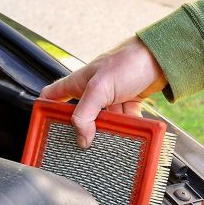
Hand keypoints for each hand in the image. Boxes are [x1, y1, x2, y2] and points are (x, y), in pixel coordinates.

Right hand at [40, 37, 166, 147]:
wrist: (161, 59)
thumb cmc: (128, 62)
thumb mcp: (99, 88)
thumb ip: (85, 113)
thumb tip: (81, 139)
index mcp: (78, 83)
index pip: (52, 96)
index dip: (44, 110)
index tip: (43, 127)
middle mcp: (92, 91)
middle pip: (80, 117)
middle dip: (83, 131)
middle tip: (83, 145)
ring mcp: (110, 99)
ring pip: (103, 124)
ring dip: (110, 131)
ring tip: (114, 138)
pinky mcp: (126, 105)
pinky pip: (123, 123)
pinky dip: (127, 128)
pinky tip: (132, 132)